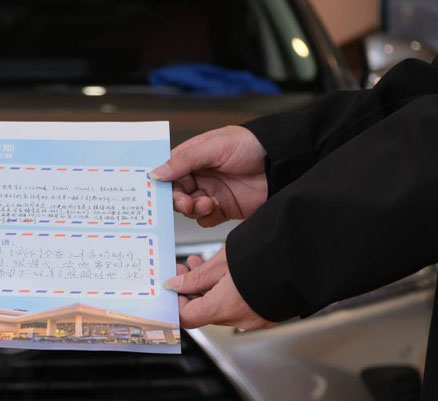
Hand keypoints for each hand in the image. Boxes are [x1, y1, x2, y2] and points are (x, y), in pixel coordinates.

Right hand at [149, 126, 267, 226]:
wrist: (281, 163)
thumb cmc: (252, 145)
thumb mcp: (214, 147)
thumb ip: (184, 161)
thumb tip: (157, 172)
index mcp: (194, 156)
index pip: (169, 171)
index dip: (162, 181)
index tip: (158, 189)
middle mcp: (201, 175)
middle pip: (176, 193)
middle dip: (177, 199)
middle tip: (184, 202)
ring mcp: (211, 192)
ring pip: (188, 208)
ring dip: (193, 208)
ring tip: (205, 203)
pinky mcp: (223, 208)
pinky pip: (204, 219)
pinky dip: (205, 216)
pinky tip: (214, 207)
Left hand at [166, 248, 274, 329]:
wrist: (307, 256)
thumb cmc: (268, 254)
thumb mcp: (223, 262)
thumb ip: (197, 276)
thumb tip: (177, 284)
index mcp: (225, 307)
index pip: (187, 318)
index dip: (176, 303)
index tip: (173, 287)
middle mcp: (240, 319)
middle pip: (204, 312)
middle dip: (192, 291)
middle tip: (186, 269)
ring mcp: (256, 318)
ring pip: (222, 308)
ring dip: (210, 290)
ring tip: (204, 265)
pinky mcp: (267, 313)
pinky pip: (241, 306)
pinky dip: (229, 293)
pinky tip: (227, 274)